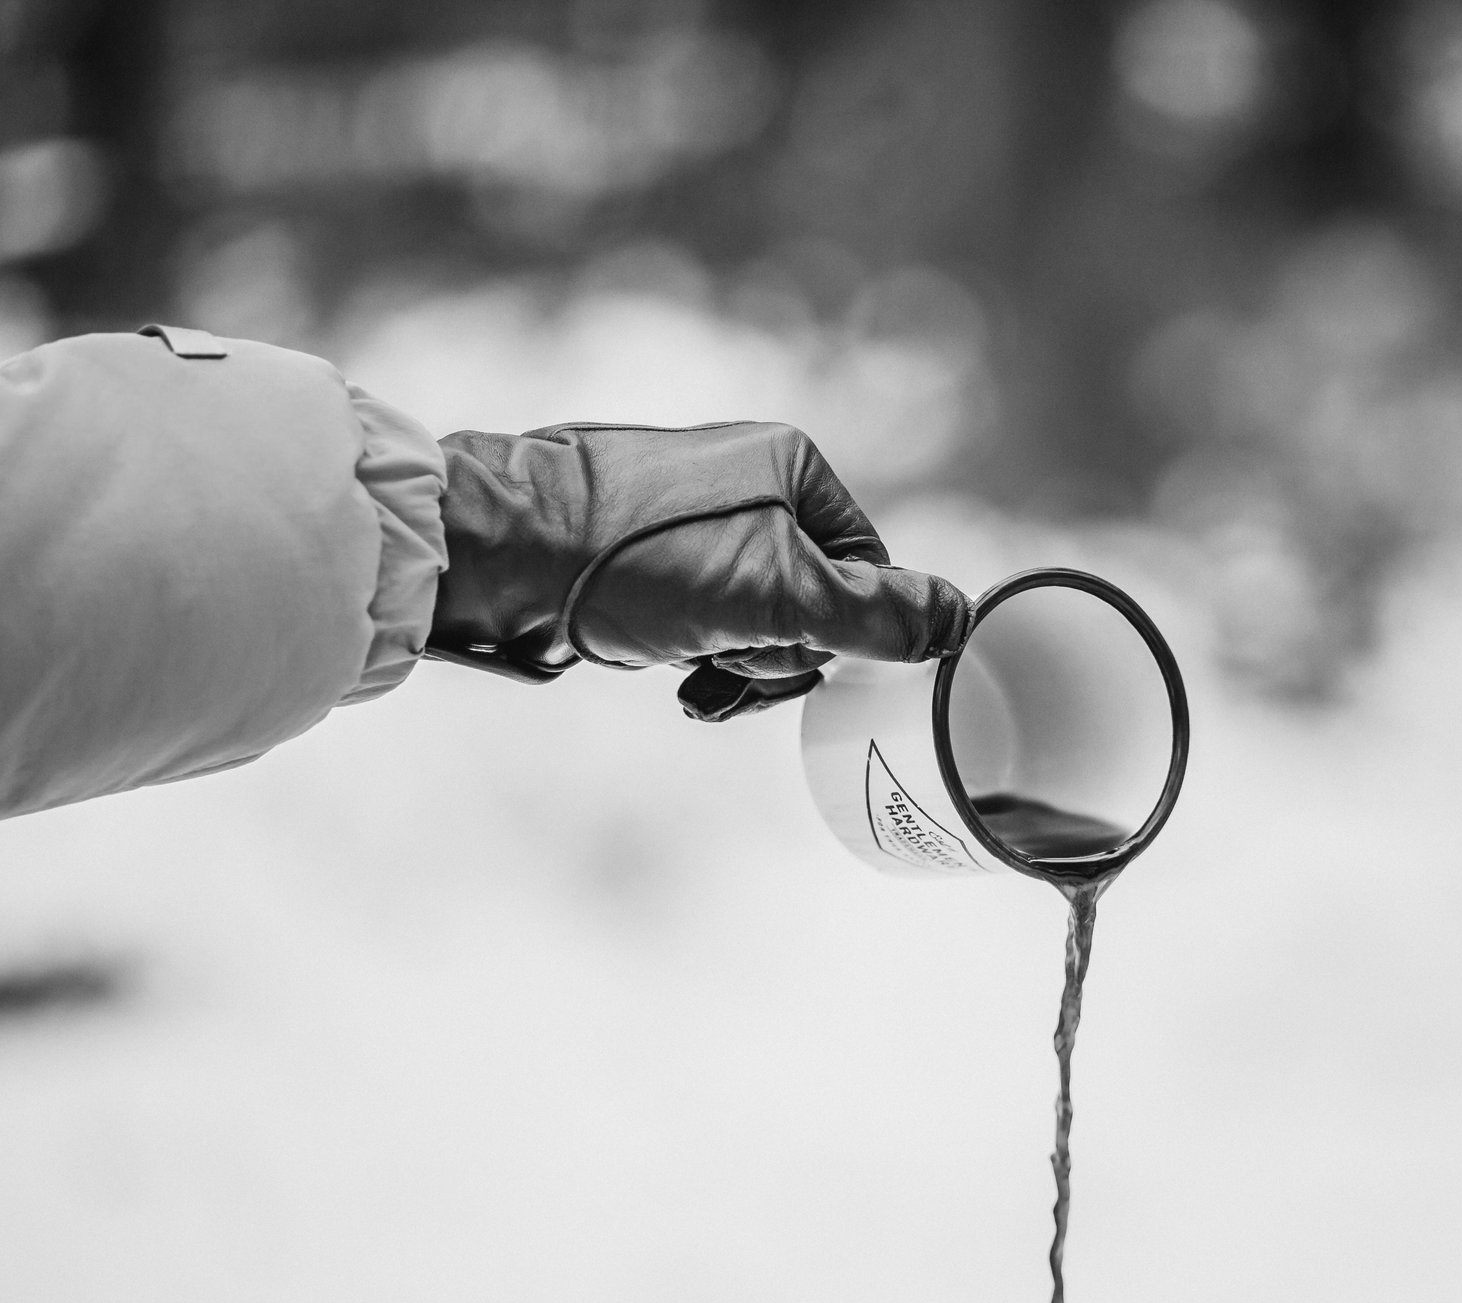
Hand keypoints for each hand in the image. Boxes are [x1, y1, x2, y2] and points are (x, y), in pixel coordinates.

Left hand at [430, 422, 969, 716]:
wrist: (500, 553)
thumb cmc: (637, 561)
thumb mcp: (775, 594)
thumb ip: (874, 614)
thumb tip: (961, 619)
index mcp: (794, 467)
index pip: (868, 573)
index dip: (840, 635)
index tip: (788, 653)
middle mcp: (749, 482)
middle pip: (814, 602)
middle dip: (776, 655)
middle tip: (726, 665)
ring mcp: (696, 519)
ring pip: (758, 619)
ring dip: (735, 665)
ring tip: (691, 676)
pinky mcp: (648, 555)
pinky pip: (706, 618)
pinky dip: (694, 655)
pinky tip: (667, 672)